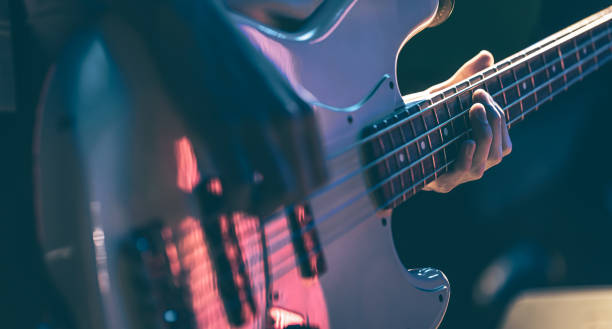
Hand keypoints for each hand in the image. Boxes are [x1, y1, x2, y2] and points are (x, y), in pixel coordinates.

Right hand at [137, 0, 327, 214]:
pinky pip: (240, 187)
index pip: (319, 176)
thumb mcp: (271, 89)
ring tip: (229, 200)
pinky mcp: (225, 129)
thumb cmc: (225, 58)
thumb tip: (278, 163)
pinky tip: (210, 191)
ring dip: (253, 209)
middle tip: (245, 202)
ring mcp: (260, 125)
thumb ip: (282, 124)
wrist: (190, 25)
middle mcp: (290, 120)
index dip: (296, 195)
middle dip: (274, 207)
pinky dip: (228, 202)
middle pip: (302, 191)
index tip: (269, 194)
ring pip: (278, 195)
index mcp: (303, 112)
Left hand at [421, 51, 512, 192]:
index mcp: (474, 153)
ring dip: (484, 133)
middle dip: (494, 121)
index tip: (483, 93)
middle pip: (498, 152)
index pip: (503, 143)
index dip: (500, 120)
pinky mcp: (437, 182)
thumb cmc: (415, 120)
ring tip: (475, 109)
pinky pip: (462, 173)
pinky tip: (466, 141)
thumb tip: (487, 55)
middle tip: (479, 97)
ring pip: (484, 163)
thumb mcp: (441, 99)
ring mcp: (454, 178)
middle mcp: (468, 168)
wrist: (382, 137)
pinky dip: (467, 158)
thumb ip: (463, 80)